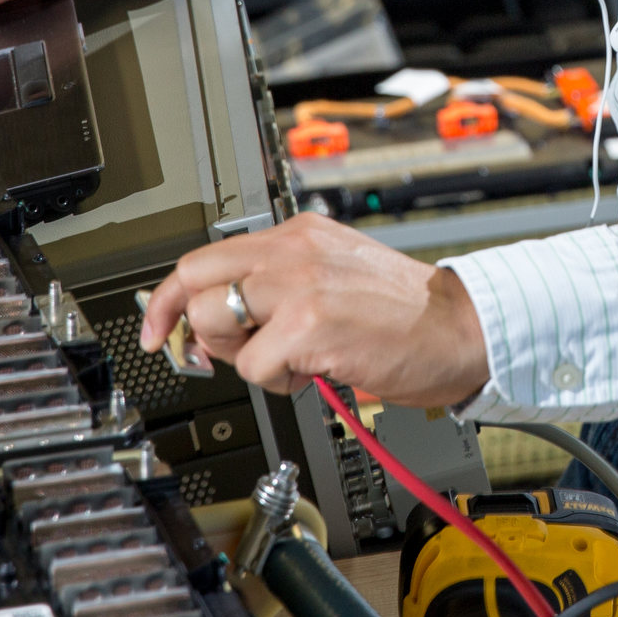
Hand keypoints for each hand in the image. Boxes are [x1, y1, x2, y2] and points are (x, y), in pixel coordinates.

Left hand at [140, 212, 492, 407]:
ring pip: (218, 323)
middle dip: (201, 328)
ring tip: (297, 357)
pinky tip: (318, 369)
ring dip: (249, 357)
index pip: (204, 257)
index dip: (169, 300)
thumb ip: (279, 287)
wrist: (462, 330)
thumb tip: (217, 323)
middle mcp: (294, 250)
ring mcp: (300, 284)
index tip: (156, 331)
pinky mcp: (310, 324)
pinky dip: (281, 381)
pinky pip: (256, 366)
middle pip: (196, 281)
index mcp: (298, 235)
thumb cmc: (405, 316)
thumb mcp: (334, 276)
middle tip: (231, 351)